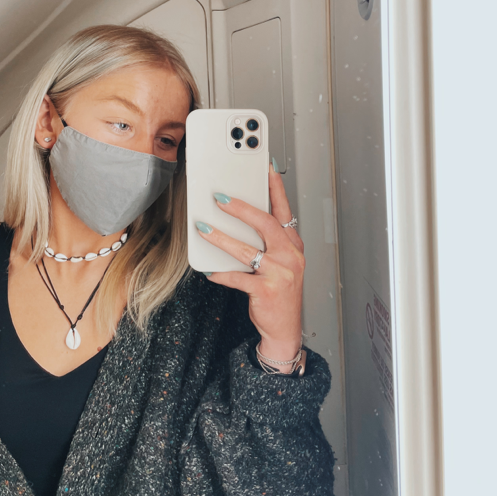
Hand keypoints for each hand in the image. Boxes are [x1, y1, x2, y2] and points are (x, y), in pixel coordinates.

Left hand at [195, 159, 304, 365]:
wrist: (285, 327)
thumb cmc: (280, 292)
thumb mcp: (281, 263)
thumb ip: (267, 243)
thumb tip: (238, 221)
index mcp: (293, 245)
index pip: (284, 211)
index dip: (275, 188)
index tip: (265, 168)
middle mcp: (290, 256)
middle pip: (266, 223)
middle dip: (241, 208)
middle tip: (220, 197)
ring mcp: (280, 273)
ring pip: (247, 249)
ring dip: (222, 237)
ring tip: (204, 227)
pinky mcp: (266, 291)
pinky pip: (239, 277)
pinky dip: (222, 273)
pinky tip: (210, 269)